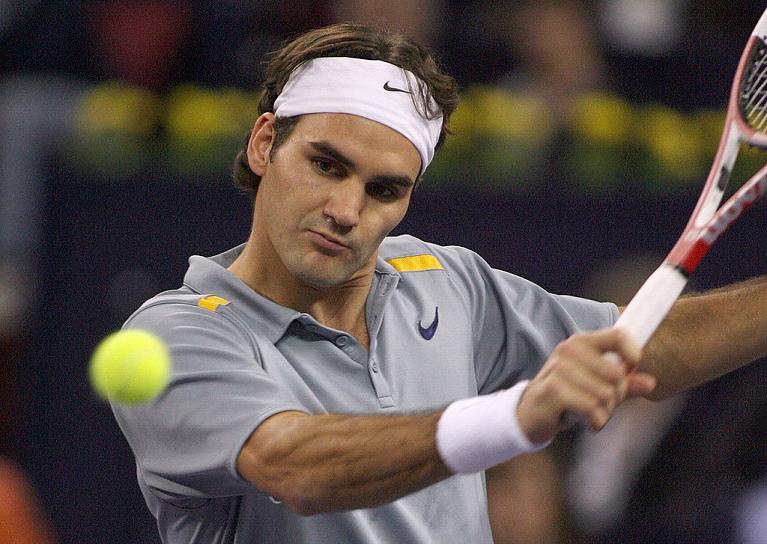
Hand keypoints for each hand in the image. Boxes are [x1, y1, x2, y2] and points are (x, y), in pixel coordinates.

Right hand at [516, 328, 656, 444]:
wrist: (529, 413)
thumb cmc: (566, 397)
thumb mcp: (597, 386)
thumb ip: (624, 384)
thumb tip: (650, 382)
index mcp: (582, 342)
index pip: (618, 336)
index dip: (632, 354)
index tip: (631, 370)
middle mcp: (569, 350)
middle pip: (617, 375)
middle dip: (616, 397)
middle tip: (600, 403)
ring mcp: (559, 368)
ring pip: (605, 394)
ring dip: (604, 412)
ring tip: (589, 413)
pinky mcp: (553, 389)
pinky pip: (591, 408)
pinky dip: (594, 421)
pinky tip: (585, 421)